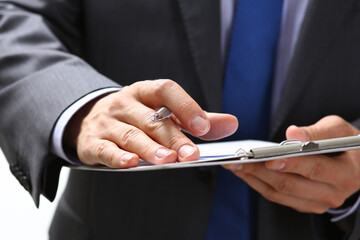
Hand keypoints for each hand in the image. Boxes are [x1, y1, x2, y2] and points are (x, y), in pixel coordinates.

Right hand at [64, 79, 237, 167]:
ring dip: (149, 148)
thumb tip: (232, 123)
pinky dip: (118, 157)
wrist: (90, 117)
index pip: (165, 90)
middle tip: (191, 154)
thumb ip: (196, 117)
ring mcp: (107, 122)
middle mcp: (124, 103)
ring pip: (130, 135)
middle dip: (172, 138)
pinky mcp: (92, 142)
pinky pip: (105, 149)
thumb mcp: (162, 110)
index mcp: (144, 92)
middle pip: (151, 120)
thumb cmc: (135, 115)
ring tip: (167, 161)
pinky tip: (132, 163)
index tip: (203, 126)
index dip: (185, 106)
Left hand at [224, 115, 359, 212]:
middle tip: (238, 159)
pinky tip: (244, 171)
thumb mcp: (339, 130)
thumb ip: (318, 131)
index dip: (289, 163)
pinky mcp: (304, 205)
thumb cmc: (345, 144)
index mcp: (345, 174)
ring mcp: (317, 203)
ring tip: (234, 164)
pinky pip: (277, 197)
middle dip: (259, 171)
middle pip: (290, 184)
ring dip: (253, 178)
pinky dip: (258, 184)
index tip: (267, 157)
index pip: (314, 169)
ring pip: (279, 193)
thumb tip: (294, 134)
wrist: (355, 165)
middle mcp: (332, 194)